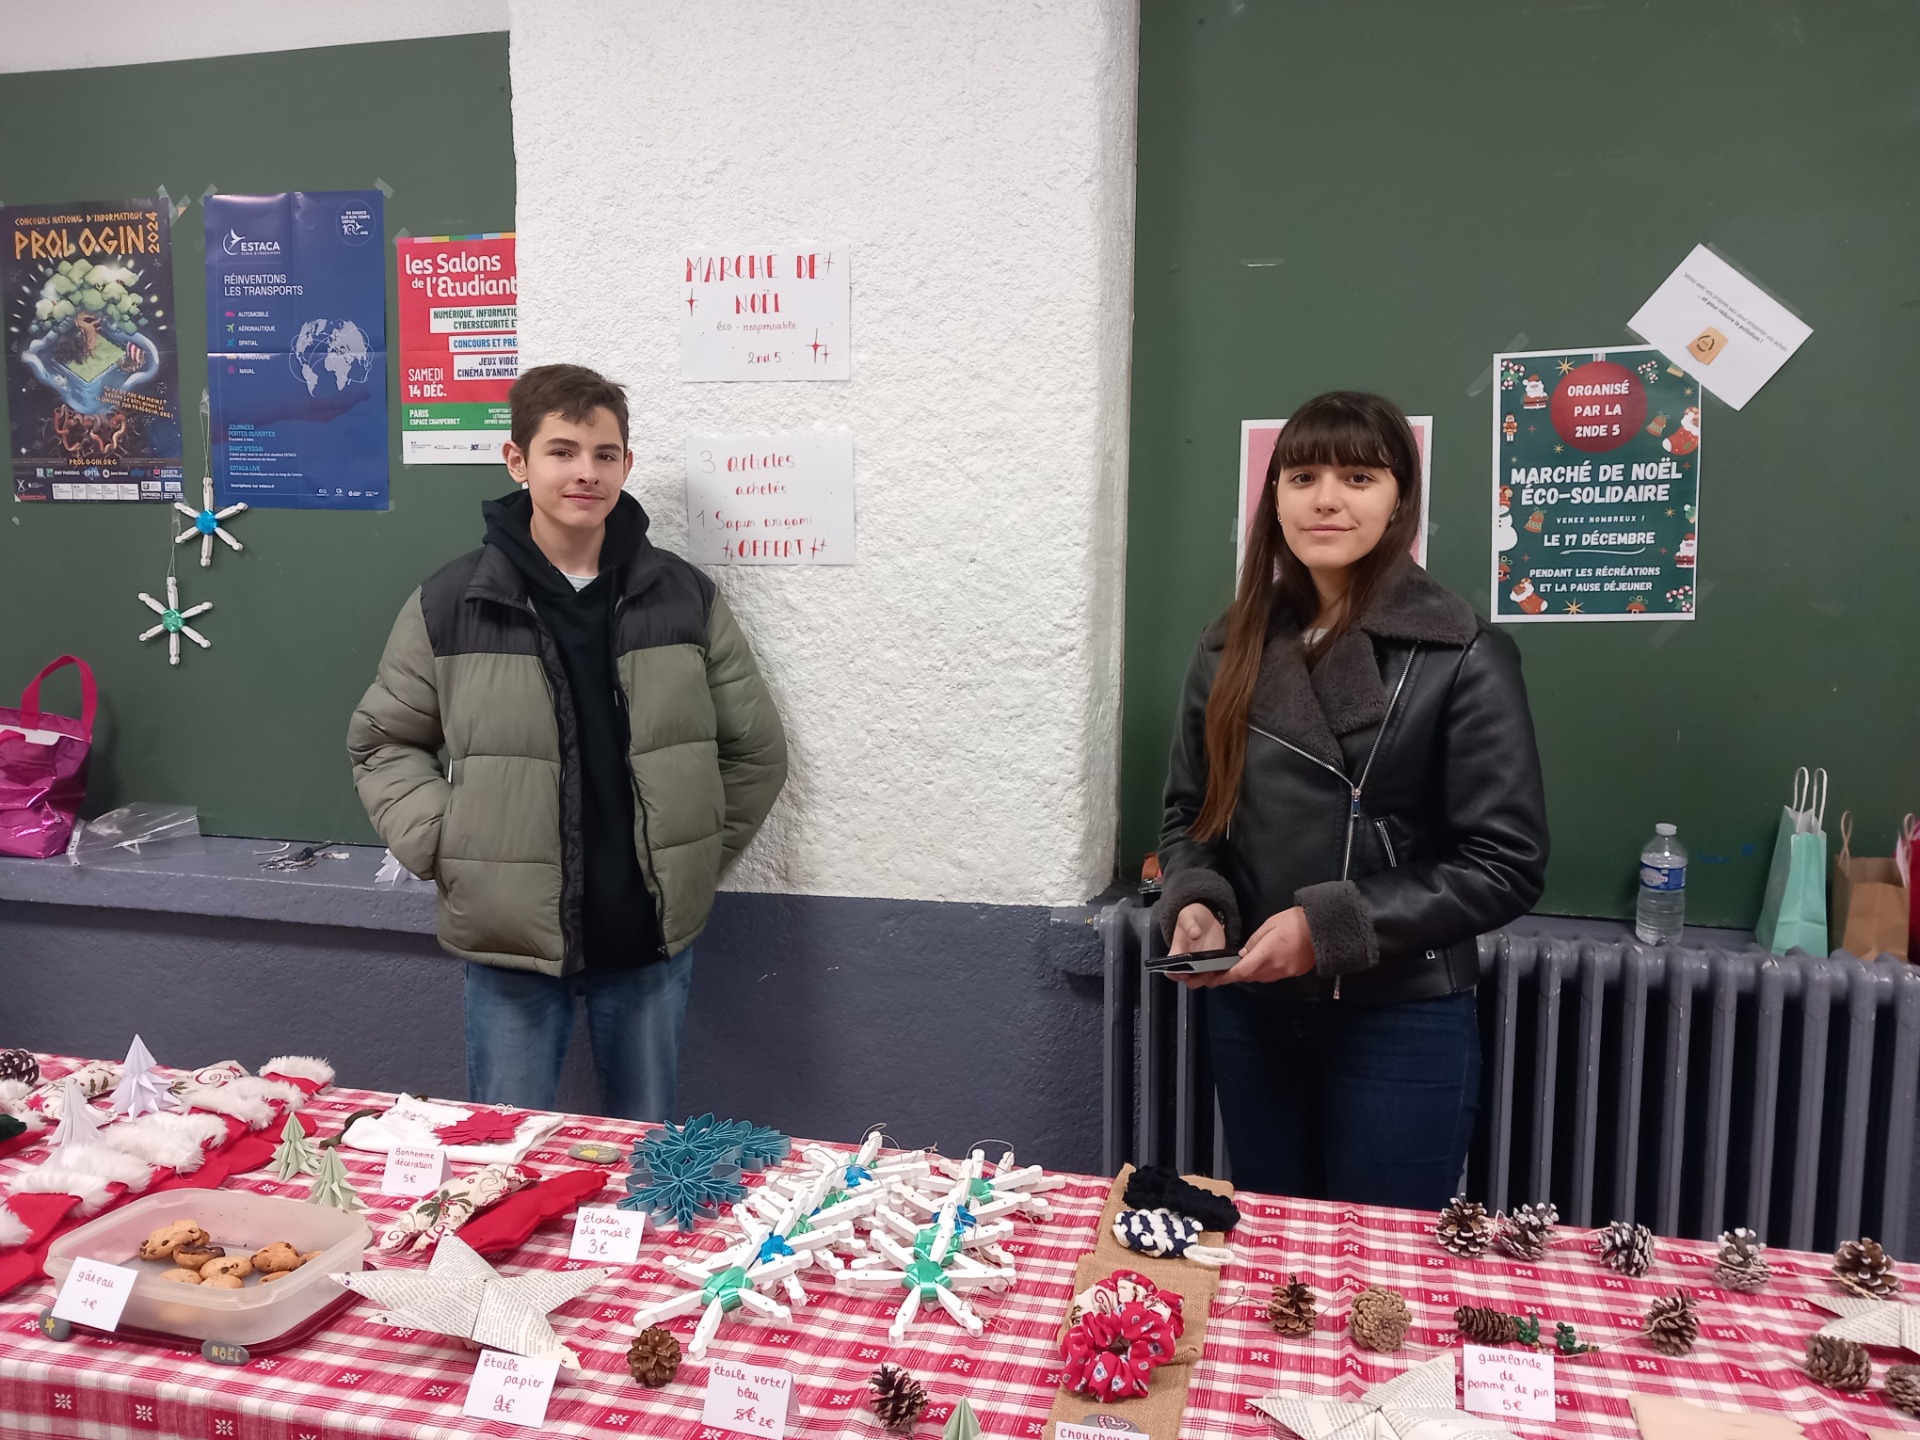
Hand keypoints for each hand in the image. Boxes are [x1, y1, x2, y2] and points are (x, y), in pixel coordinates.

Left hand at [1176, 906, 1315, 987]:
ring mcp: (1285, 972)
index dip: (1225, 977)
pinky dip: (1263, 972)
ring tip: (1241, 966)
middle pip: (1249, 977)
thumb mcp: (1269, 924)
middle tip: (1223, 972)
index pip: (1241, 971)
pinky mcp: (1293, 972)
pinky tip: (1261, 963)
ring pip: (1260, 978)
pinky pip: (1273, 976)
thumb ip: (1254, 941)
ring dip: (1249, 973)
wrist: (1323, 928)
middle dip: (1235, 975)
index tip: (1213, 979)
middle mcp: (1274, 967)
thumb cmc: (1296, 921)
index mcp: (1266, 954)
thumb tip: (1243, 954)